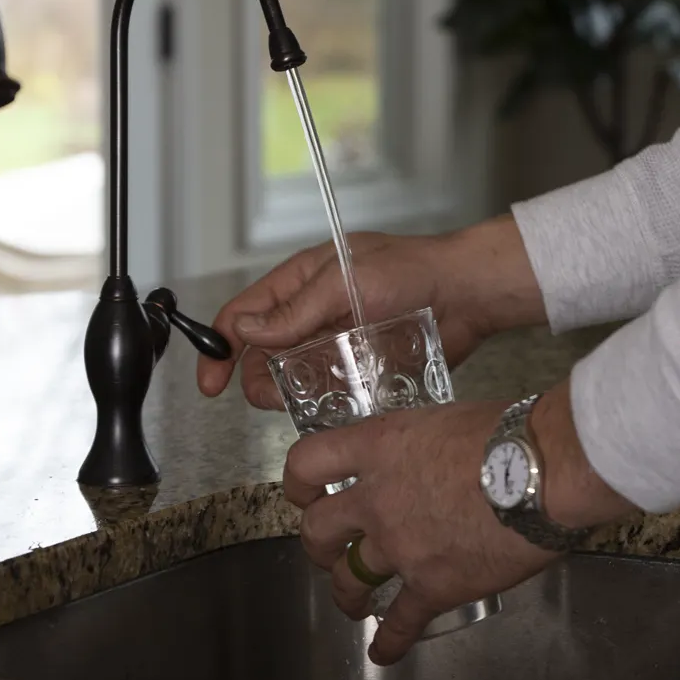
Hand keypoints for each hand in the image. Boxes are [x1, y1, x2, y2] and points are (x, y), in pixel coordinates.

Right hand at [195, 215, 545, 408]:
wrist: (467, 294)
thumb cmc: (412, 271)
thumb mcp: (344, 282)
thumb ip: (295, 310)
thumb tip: (247, 329)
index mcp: (300, 283)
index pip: (244, 314)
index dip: (220, 348)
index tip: (212, 383)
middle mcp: (312, 314)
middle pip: (263, 355)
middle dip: (257, 380)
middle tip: (272, 398)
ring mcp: (335, 343)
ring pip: (293, 379)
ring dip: (290, 395)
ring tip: (305, 402)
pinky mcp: (359, 368)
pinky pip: (329, 392)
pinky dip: (322, 404)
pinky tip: (332, 408)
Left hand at [284, 398, 557, 663]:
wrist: (542, 471)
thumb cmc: (508, 432)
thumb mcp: (446, 420)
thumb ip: (424, 446)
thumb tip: (436, 459)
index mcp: (378, 448)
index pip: (309, 463)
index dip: (299, 483)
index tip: (303, 494)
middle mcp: (376, 500)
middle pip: (318, 530)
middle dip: (317, 546)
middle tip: (327, 552)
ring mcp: (400, 547)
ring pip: (349, 580)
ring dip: (346, 596)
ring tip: (353, 604)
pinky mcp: (433, 585)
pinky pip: (401, 622)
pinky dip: (389, 641)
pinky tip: (383, 651)